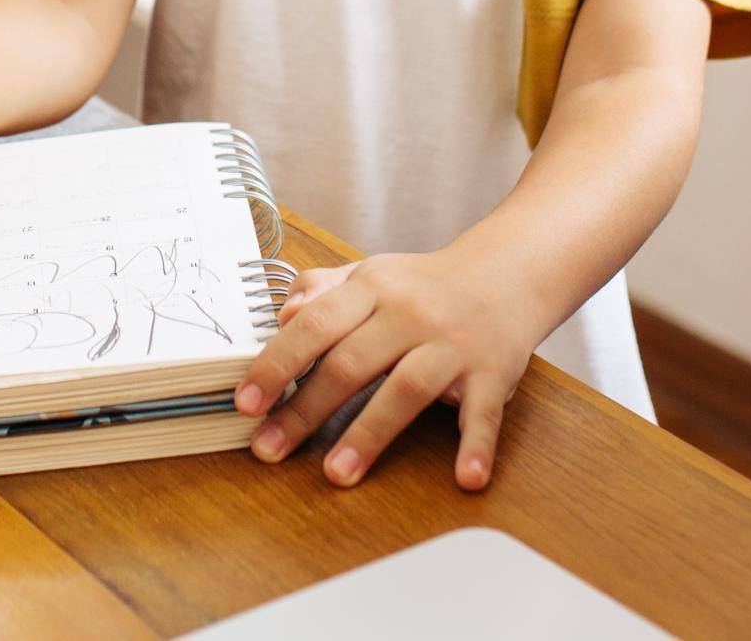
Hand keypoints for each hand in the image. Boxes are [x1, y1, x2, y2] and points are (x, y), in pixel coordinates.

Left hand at [232, 249, 537, 489]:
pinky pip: (484, 413)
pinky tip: (465, 478)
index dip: (276, 363)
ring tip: (335, 473)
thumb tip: (281, 315)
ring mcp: (452, 345)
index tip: (246, 401)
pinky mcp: (493, 374)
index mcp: (372, 288)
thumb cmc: (422, 285)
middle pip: (351, 363)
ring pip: (406, 390)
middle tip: (269, 448)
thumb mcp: (368, 273)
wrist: (504, 274)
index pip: (314, 325)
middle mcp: (409, 314)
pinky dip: (476, 446)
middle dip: (305, 410)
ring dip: (370, 435)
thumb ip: (321, 290)